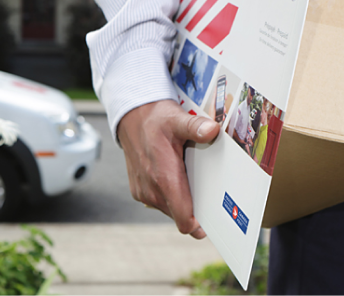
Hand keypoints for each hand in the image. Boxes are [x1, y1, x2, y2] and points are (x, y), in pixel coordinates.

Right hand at [117, 100, 219, 238]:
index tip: (213, 219)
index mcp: (164, 178)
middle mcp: (152, 190)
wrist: (130, 118)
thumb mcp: (177, 119)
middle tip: (208, 190)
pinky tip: (175, 175)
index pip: (184, 219)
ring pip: (171, 210)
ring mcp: (143, 192)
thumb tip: (212, 130)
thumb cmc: (155, 119)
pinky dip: (170, 195)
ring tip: (189, 179)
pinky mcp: (139, 191)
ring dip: (182, 200)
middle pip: (181, 216)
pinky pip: (161, 202)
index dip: (200, 225)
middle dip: (195, 208)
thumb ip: (195, 127)